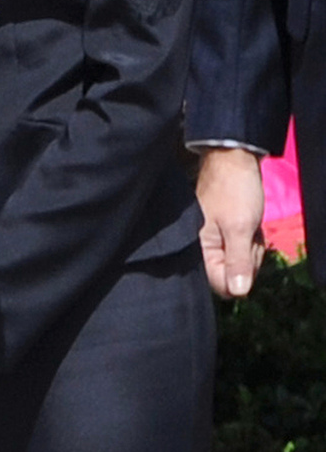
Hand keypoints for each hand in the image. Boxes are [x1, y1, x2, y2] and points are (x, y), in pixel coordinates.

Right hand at [196, 147, 264, 297]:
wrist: (233, 159)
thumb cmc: (233, 191)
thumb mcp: (240, 228)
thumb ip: (237, 261)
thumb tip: (237, 293)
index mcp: (200, 248)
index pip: (221, 284)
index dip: (239, 277)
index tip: (246, 253)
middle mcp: (204, 247)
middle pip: (233, 274)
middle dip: (248, 257)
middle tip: (249, 233)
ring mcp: (215, 238)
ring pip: (240, 260)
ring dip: (251, 246)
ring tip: (250, 223)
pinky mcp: (224, 230)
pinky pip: (241, 246)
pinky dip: (250, 236)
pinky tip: (250, 221)